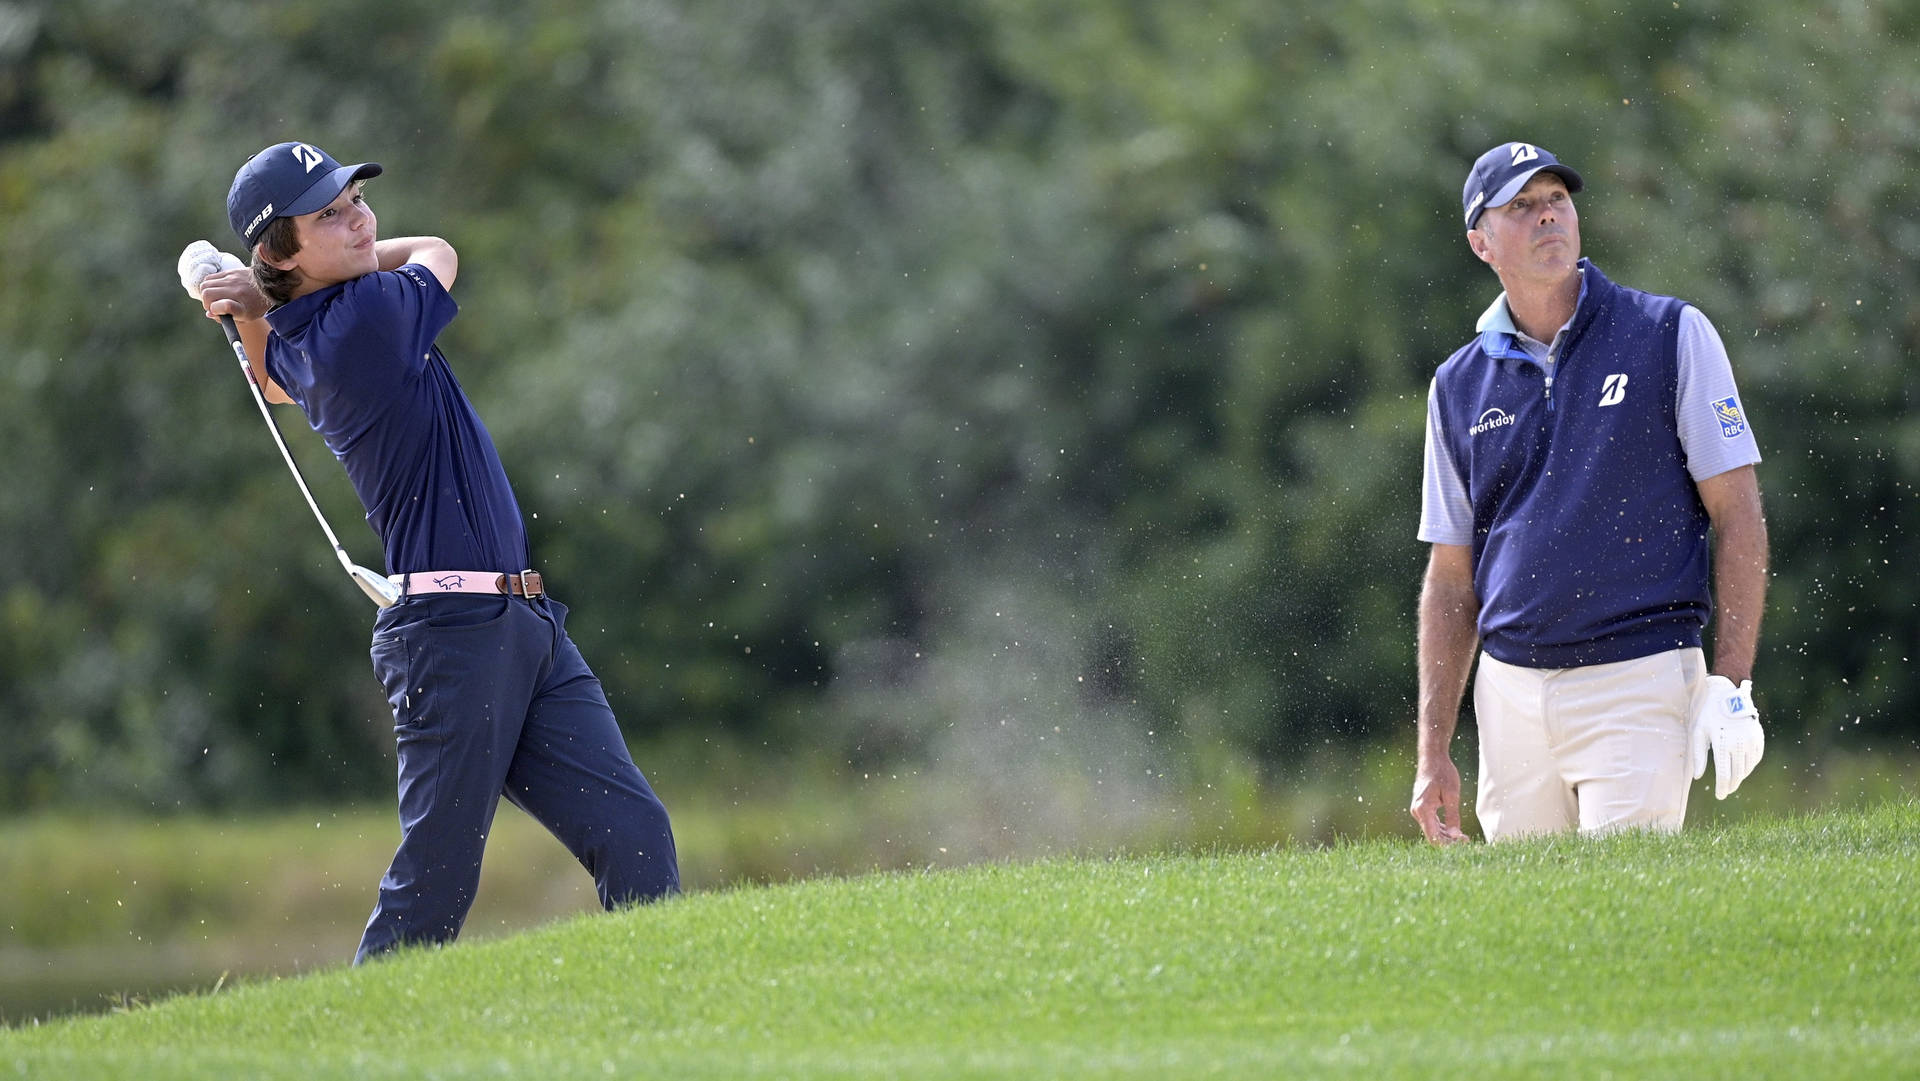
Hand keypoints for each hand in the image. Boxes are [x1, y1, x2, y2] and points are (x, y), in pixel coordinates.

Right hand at [176, 241, 264, 319]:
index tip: (216, 312)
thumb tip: (209, 313)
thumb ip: (226, 316)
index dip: (215, 310)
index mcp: (244, 306)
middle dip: (206, 303)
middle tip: (213, 306)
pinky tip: (217, 289)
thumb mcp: (246, 317)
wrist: (270, 285)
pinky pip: (209, 278)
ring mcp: (232, 280)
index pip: (225, 306)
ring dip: (206, 293)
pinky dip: (209, 285)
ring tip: (214, 298)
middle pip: (207, 294)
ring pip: (205, 285)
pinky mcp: (230, 272)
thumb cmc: (257, 304)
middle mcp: (237, 292)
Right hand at [1410, 756, 1470, 844]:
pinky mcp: (1421, 808)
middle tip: (1467, 840)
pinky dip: (1442, 828)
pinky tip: (1454, 829)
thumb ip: (1452, 817)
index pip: (1434, 837)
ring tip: (1463, 837)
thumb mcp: (1452, 795)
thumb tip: (1456, 836)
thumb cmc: (1443, 773)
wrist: (1432, 758)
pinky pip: (1431, 823)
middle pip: (1432, 835)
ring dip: (1447, 836)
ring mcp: (1418, 810)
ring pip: (1432, 830)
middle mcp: (1417, 812)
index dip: (1449, 844)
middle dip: (1449, 841)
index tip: (1464, 843)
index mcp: (1423, 809)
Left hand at [1689, 675, 1762, 799]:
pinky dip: (1749, 766)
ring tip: (1732, 782)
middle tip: (1725, 792)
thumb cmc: (1708, 713)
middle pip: (1737, 774)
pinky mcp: (1758, 737)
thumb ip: (1699, 756)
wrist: (1728, 694)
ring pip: (1747, 768)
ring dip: (1740, 777)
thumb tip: (1697, 777)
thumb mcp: (1698, 732)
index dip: (1722, 788)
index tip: (1719, 796)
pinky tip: (1742, 769)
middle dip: (1731, 785)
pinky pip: (1755, 758)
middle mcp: (1739, 744)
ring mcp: (1751, 741)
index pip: (1724, 774)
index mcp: (1722, 744)